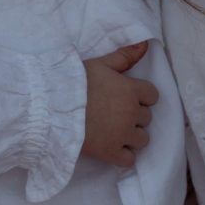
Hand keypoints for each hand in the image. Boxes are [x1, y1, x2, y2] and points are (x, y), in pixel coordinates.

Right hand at [81, 40, 158, 166]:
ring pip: (142, 139)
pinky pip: (130, 159)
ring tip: (113, 129)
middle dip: (134, 115)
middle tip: (115, 111)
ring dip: (131, 135)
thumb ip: (124, 56)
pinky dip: (122, 154)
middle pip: (147, 118)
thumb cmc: (74, 81)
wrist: (52, 106)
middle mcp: (131, 113)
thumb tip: (146, 45)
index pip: (152, 96)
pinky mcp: (111, 153)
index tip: (126, 96)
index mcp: (130, 90)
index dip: (141, 95)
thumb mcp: (100, 63)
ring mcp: (122, 135)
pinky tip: (111, 145)